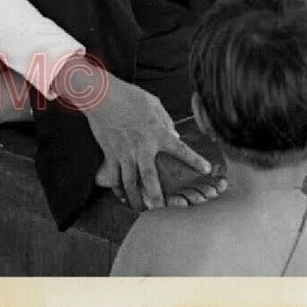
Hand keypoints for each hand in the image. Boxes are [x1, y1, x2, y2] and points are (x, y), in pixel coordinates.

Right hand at [59, 57, 210, 210]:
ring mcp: (124, 153)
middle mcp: (142, 147)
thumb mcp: (153, 104)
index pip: (180, 149)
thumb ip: (166, 121)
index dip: (194, 160)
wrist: (100, 96)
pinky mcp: (110, 154)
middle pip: (150, 178)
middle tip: (162, 210)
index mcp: (156, 132)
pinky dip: (118, 189)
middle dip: (156, 197)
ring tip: (141, 209)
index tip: (206, 169)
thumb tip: (174, 135)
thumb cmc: (128, 96)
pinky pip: (114, 177)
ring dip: (135, 198)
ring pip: (130, 182)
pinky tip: (123, 196)